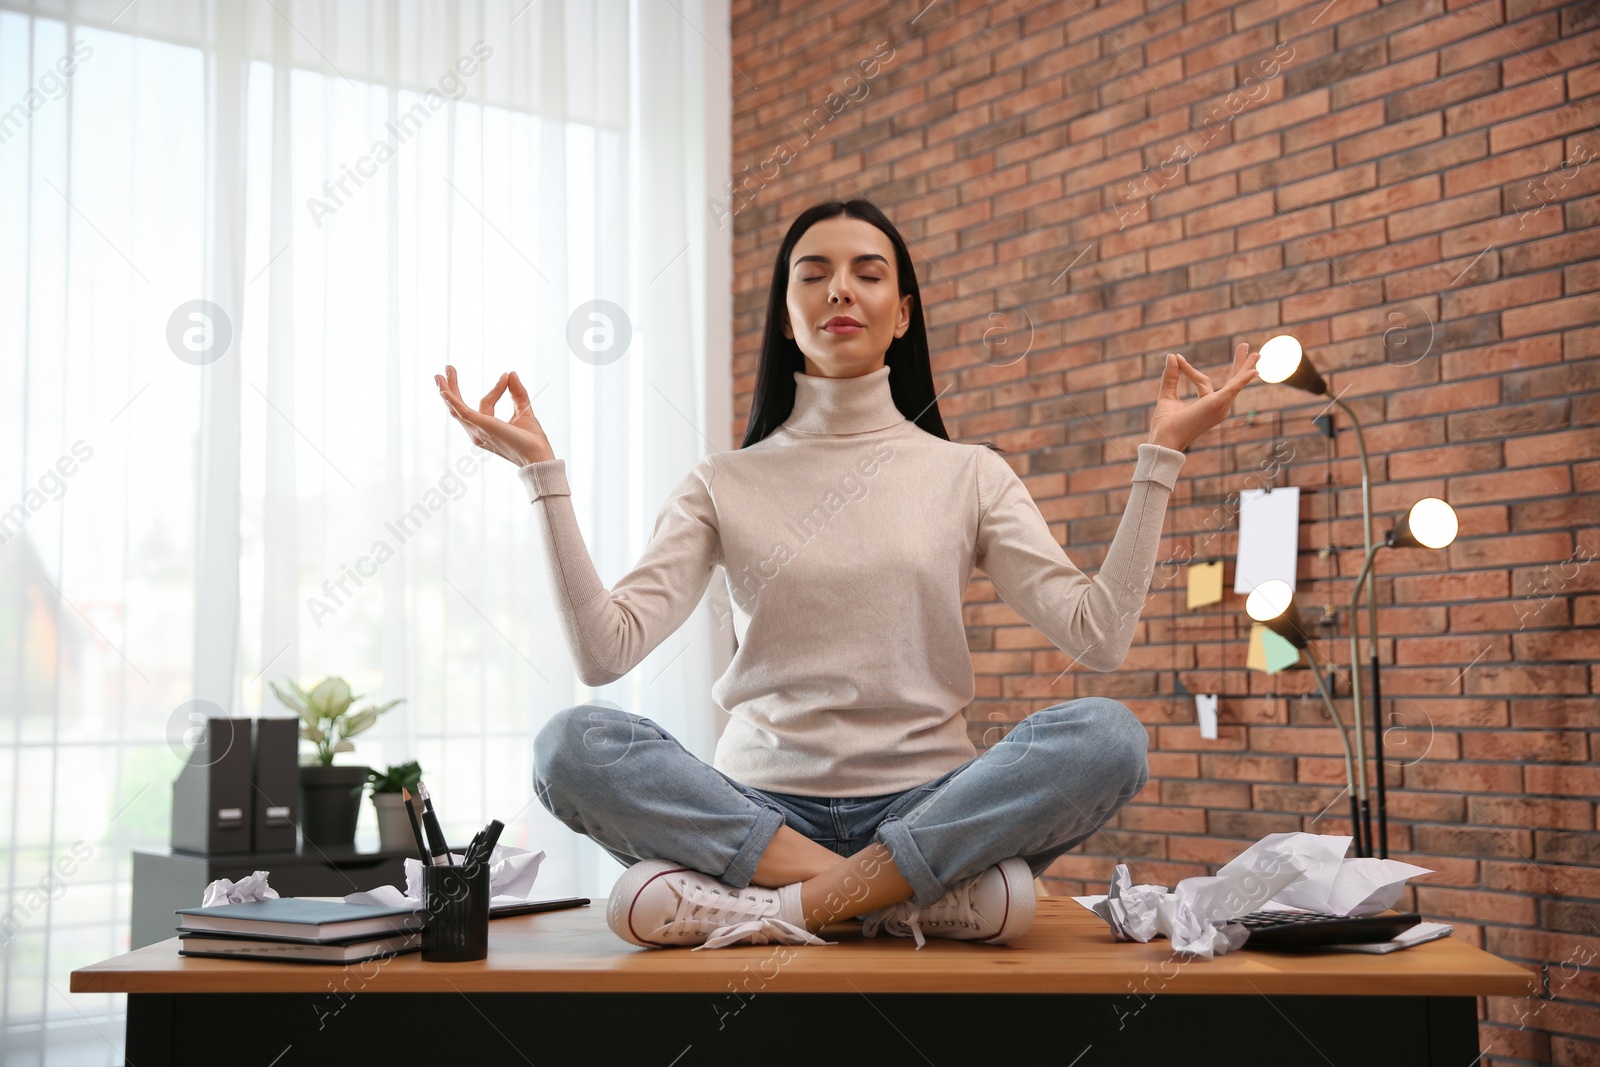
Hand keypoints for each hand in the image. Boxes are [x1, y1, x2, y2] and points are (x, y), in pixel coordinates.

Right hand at [434, 365, 555, 466]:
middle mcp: (477, 432)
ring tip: (439, 375)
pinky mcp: (481, 426)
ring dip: (447, 391)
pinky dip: (452, 401)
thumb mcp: (524, 410)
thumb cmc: (532, 441)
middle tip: (447, 369)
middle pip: (458, 407)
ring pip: (455, 409)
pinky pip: (462, 412)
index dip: (497, 388)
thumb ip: (517, 393)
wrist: (538, 455)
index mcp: (487, 430)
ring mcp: (477, 430)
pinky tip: (444, 392)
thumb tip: (511, 373)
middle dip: (451, 388)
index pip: (486, 403)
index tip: (506, 376)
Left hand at [1146, 343, 1259, 452]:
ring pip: (1235, 382)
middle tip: (1245, 346)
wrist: (1164, 439)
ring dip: (1244, 366)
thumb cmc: (1165, 426)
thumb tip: (1172, 356)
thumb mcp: (1167, 395)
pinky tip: (1254, 371)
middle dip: (1239, 364)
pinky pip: (1233, 388)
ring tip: (1255, 352)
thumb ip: (1171, 376)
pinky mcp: (1217, 404)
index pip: (1203, 381)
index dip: (1188, 369)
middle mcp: (1218, 408)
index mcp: (1208, 406)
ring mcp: (1220, 407)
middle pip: (1232, 381)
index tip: (1177, 357)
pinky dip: (1243, 379)